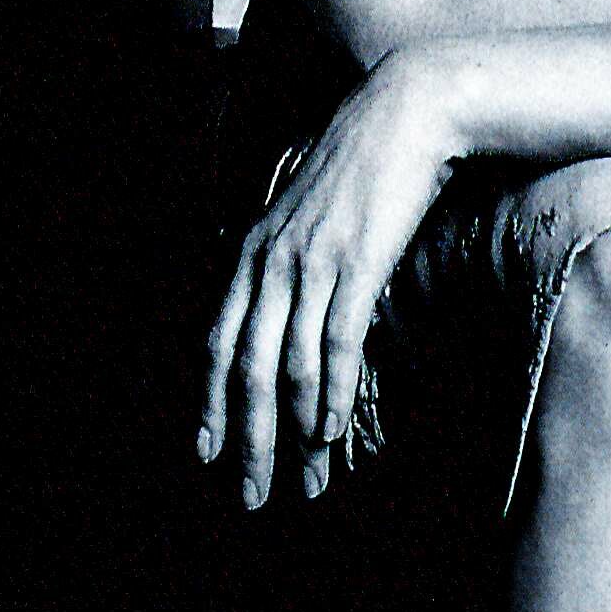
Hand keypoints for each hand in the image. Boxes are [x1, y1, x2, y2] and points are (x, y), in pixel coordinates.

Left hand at [200, 46, 462, 510]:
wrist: (406, 115)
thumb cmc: (363, 170)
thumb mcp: (306, 217)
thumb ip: (286, 264)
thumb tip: (284, 317)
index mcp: (250, 250)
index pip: (216, 342)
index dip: (208, 402)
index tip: (205, 454)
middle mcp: (269, 261)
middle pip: (244, 369)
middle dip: (246, 439)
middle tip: (251, 496)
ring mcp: (310, 263)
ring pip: (287, 368)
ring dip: (294, 434)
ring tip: (307, 481)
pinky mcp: (355, 266)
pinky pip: (334, 346)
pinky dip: (329, 396)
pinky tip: (331, 432)